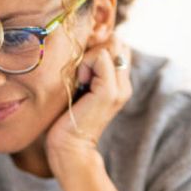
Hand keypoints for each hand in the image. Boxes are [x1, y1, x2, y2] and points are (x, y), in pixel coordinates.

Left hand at [46, 36, 132, 178]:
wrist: (69, 148)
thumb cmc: (65, 119)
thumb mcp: (78, 87)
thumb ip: (86, 68)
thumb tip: (82, 44)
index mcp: (118, 82)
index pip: (116, 45)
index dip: (96, 47)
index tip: (80, 68)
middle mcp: (124, 83)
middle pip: (116, 41)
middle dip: (93, 48)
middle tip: (79, 72)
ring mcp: (120, 87)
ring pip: (109, 45)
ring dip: (88, 56)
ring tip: (79, 80)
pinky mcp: (110, 91)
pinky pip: (100, 56)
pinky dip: (84, 64)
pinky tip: (78, 83)